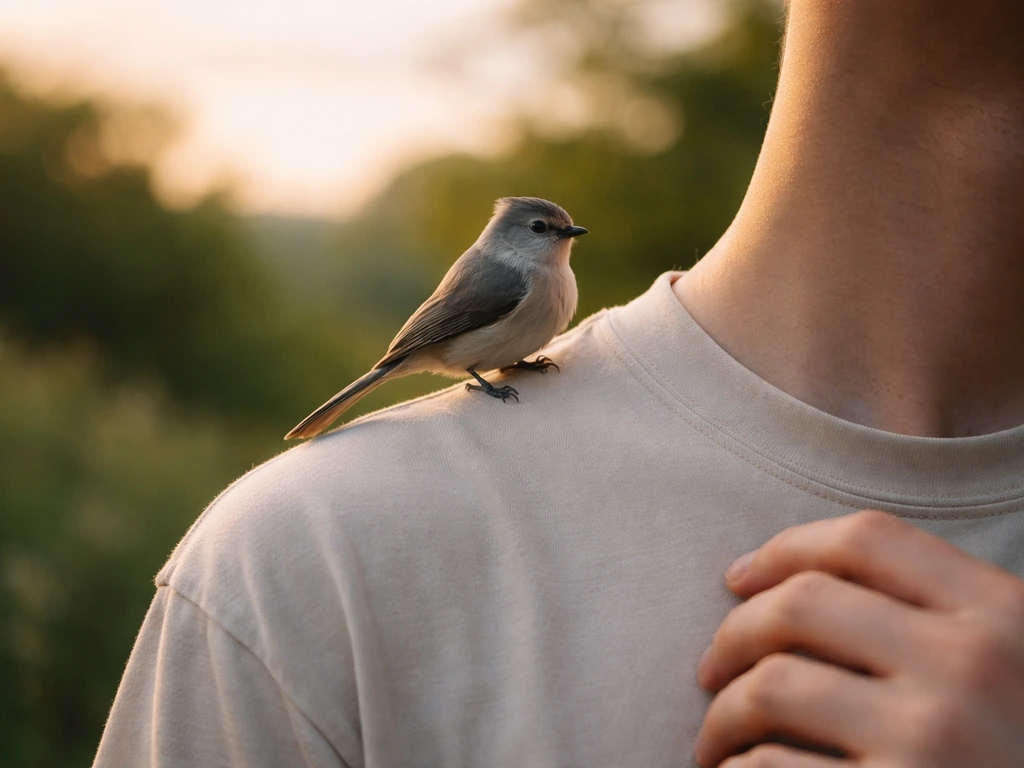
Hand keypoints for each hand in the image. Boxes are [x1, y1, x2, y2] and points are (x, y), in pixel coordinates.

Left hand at [694, 510, 1023, 766]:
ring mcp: (932, 738)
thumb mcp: (1009, 665)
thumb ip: (936, 619)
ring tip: (715, 736)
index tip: (737, 578)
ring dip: (723, 713)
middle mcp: (970, 666)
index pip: (866, 540)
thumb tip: (790, 586)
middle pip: (802, 603)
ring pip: (772, 685)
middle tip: (710, 668)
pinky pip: (772, 767)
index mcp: (1003, 613)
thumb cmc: (1013, 744)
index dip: (784, 550)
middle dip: (733, 633)